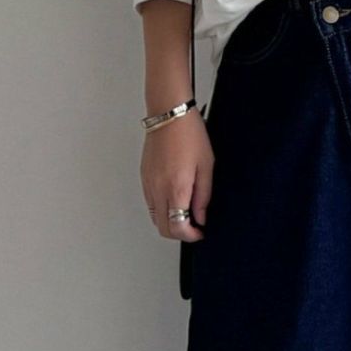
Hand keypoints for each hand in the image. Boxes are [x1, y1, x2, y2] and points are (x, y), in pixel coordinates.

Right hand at [140, 110, 212, 239]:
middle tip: (194, 227)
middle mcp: (158, 189)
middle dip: (180, 234)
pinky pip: (151, 204)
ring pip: (155, 218)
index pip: (178, 227)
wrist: (169, 115)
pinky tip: (175, 200)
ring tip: (186, 212)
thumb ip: (203, 196)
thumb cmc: (190, 135)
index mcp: (176, 188)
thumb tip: (201, 217)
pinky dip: (162, 210)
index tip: (200, 232)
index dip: (191, 236)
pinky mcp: (144, 178)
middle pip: (163, 229)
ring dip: (170, 222)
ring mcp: (148, 185)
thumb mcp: (206, 167)